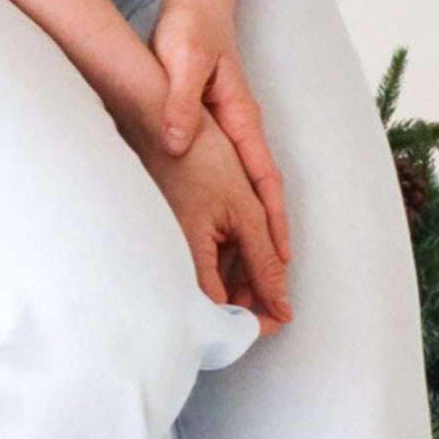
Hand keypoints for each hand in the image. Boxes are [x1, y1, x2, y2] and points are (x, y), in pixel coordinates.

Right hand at [131, 106, 291, 332]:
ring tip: (264, 259)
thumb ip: (264, 261)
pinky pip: (200, 259)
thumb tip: (282, 305)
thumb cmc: (198, 157)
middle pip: (215, 301)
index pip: (222, 313)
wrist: (156, 117)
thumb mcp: (246, 210)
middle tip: (280, 291)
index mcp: (187, 257)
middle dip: (251, 299)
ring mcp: (169, 245)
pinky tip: (239, 242)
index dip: (255, 321)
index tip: (280, 318)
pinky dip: (225, 258)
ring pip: (210, 280)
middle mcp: (170, 258)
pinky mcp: (170, 232)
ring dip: (240, 278)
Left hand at [150, 0, 290, 263]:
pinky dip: (229, 207)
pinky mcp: (211, 125)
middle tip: (273, 285)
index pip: (264, 181)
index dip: (273, 221)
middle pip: (262, 195)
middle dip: (270, 239)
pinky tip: (216, 230)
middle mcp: (242, 129)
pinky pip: (225, 176)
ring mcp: (228, 129)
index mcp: (241, 119)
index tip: (283, 260)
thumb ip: (180, 101)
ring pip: (245, 190)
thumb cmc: (191, 27)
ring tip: (247, 275)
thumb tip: (178, 144)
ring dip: (250, 229)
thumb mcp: (182, 61)